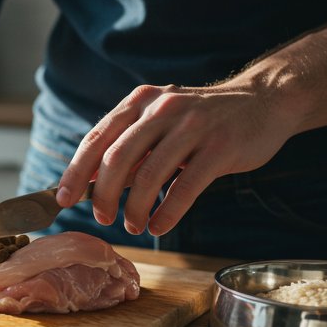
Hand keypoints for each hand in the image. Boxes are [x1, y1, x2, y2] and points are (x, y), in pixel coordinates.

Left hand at [55, 79, 296, 234]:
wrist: (263, 102)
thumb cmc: (202, 119)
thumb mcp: (160, 121)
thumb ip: (129, 146)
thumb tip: (90, 181)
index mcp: (140, 101)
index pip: (97, 138)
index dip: (77, 171)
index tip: (64, 199)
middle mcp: (163, 108)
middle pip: (118, 158)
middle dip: (104, 195)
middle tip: (103, 218)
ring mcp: (193, 126)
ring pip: (150, 175)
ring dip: (135, 208)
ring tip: (133, 226)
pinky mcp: (221, 146)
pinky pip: (185, 187)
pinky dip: (167, 213)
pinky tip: (159, 226)